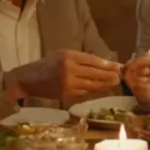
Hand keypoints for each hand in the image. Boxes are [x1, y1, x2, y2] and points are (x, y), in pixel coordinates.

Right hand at [7, 49, 121, 100]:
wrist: (28, 79)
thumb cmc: (47, 64)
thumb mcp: (62, 55)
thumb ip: (80, 59)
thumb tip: (103, 64)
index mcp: (68, 55)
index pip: (92, 60)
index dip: (107, 64)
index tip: (118, 67)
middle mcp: (69, 68)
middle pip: (95, 73)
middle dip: (109, 75)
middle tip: (120, 77)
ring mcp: (68, 83)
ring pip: (92, 84)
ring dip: (105, 85)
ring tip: (115, 83)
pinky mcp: (66, 94)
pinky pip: (85, 92)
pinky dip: (95, 91)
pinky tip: (103, 89)